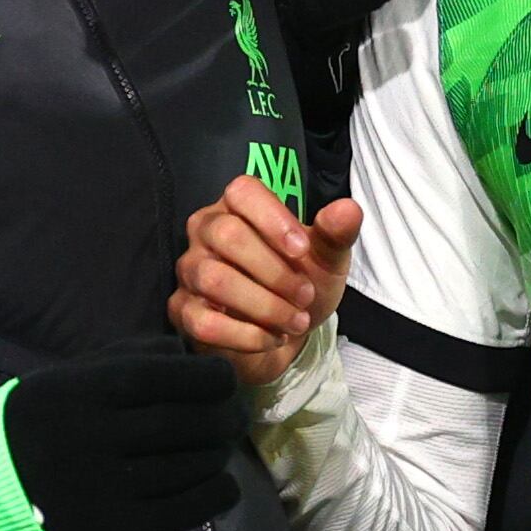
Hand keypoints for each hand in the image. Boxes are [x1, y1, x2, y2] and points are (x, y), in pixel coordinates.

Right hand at [0, 354, 243, 530]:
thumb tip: (192, 353)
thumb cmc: (47, 421)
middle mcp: (94, 436)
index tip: (226, 380)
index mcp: (85, 391)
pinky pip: (181, 511)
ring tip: (219, 449)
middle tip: (236, 417)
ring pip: (189, 466)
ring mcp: (102, 486)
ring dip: (217, 455)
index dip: (209, 378)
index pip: (165, 377)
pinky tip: (222, 485)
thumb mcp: (74, 375)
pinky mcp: (110, 528)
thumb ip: (131, 356)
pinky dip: (214, 495)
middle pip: (187, 423)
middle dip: (224, 417)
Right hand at [172, 175, 363, 386]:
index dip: (273, 219)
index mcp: (238, 207)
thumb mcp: (327, 259)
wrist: (286, 334)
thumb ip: (336, 233)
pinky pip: (204, 322)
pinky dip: (247, 335)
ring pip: (214, 279)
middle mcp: (205, 231)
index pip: (242, 192)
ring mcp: (189, 271)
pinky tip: (273, 338)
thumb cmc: (300, 282)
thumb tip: (348, 209)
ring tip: (297, 321)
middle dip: (274, 271)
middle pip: (227, 235)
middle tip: (305, 295)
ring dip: (264, 305)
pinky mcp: (182, 311)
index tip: (303, 249)